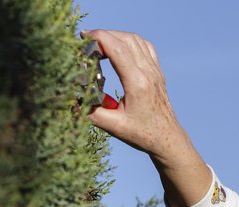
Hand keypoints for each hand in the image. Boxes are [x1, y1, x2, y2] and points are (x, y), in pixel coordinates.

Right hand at [81, 30, 188, 159]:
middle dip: (104, 34)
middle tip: (86, 40)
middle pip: (125, 40)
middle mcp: (148, 73)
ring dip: (116, 36)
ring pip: (136, 40)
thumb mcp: (113, 126)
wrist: (167, 140)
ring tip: (99, 43)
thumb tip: (70, 100)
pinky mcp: (157, 73)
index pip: (118, 49)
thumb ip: (91, 112)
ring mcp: (155, 71)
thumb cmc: (142, 134)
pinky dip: (130, 41)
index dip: (99, 38)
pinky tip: (119, 47)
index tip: (83, 37)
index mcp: (137, 84)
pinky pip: (145, 47)